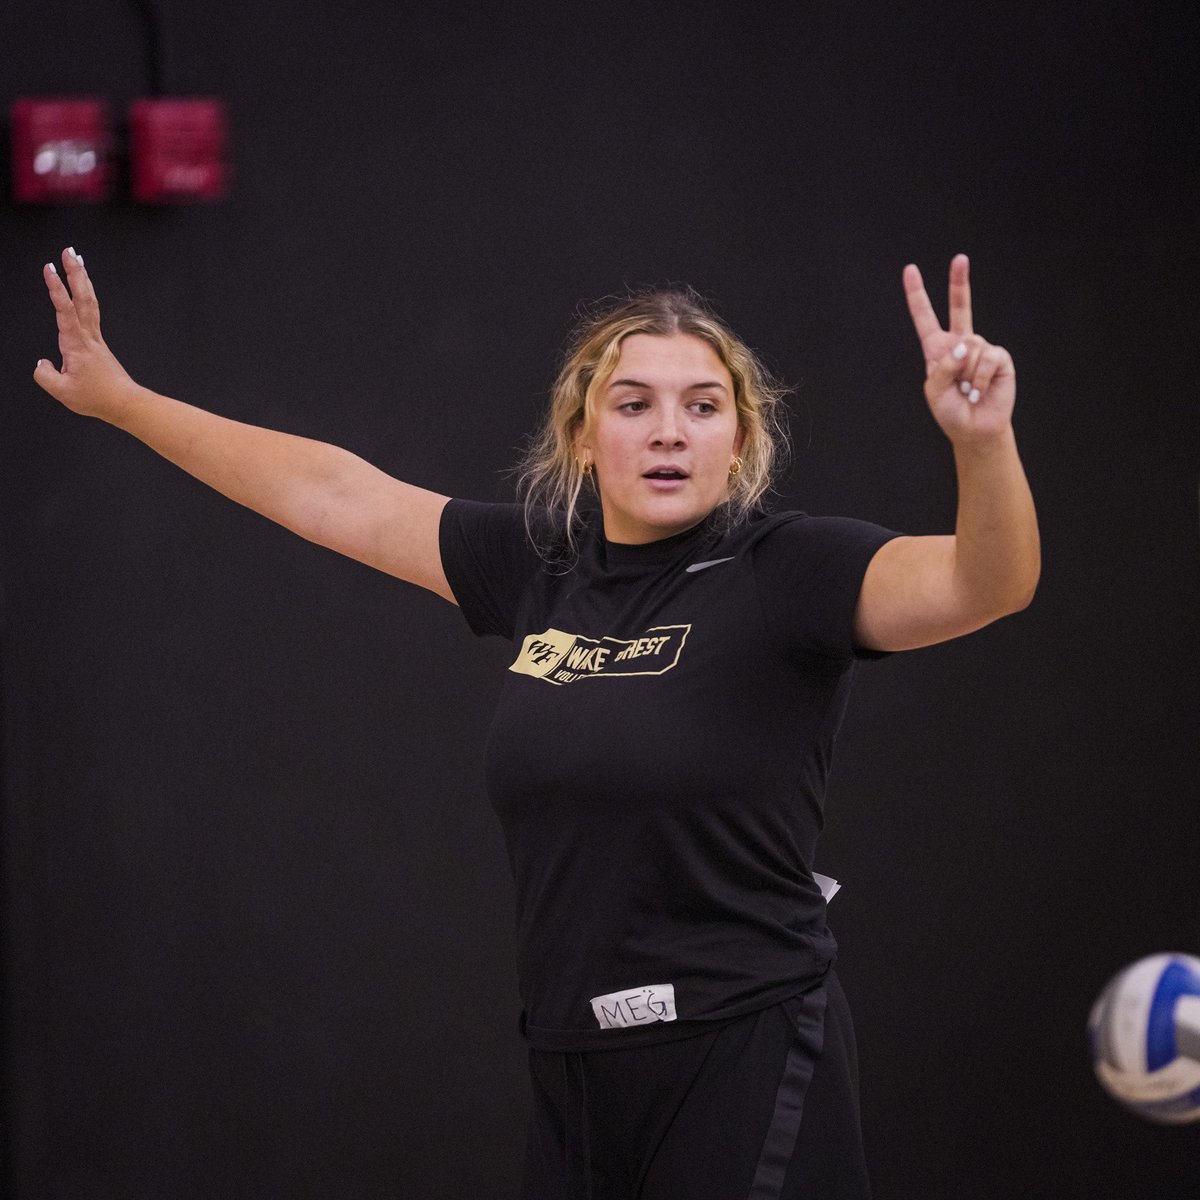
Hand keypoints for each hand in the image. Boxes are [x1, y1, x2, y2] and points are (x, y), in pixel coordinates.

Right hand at [33, 248, 135, 419]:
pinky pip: (91, 313)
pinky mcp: (98, 343)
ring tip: (76, 261)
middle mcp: (88, 336)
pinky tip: (83, 290)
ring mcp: (95, 338)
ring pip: (89, 302)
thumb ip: (44, 375)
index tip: (49, 268)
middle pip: (83, 297)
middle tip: (69, 251)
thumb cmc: (98, 398)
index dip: (56, 287)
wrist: (125, 403)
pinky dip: (86, 296)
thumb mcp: (62, 391)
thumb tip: (42, 363)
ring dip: (82, 280)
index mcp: (77, 344)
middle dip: (75, 272)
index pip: (64, 309)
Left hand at [903, 254, 1014, 443]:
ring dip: (966, 375)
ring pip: (970, 347)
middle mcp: (960, 343)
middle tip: (960, 258)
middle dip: (959, 281)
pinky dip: (980, 379)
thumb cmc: (951, 411)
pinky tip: (979, 392)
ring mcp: (980, 348)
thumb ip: (943, 366)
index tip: (910, 270)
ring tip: (968, 391)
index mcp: (938, 349)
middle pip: (960, 306)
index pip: (925, 318)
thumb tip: (965, 345)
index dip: (917, 295)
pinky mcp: (999, 358)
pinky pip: (987, 359)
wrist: (974, 429)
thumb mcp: (934, 390)